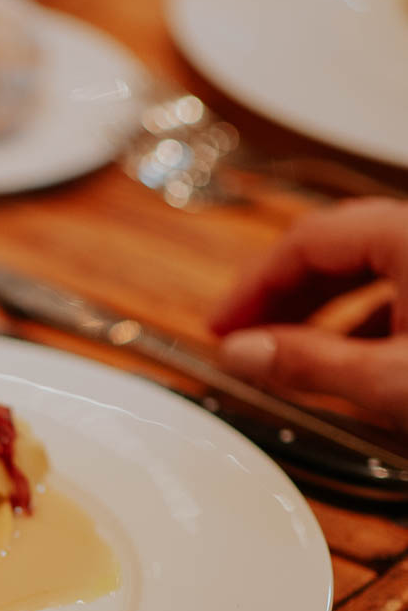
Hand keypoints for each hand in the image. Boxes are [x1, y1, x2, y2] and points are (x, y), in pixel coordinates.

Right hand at [212, 198, 407, 430]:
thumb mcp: (391, 378)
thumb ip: (312, 363)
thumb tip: (243, 353)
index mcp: (407, 232)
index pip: (306, 241)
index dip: (253, 286)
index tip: (220, 326)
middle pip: (334, 247)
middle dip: (281, 293)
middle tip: (240, 334)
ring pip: (368, 263)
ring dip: (319, 304)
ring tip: (283, 346)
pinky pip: (399, 282)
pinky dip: (361, 313)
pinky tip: (347, 351)